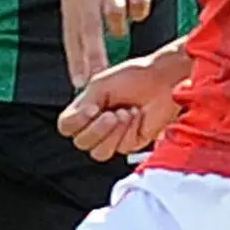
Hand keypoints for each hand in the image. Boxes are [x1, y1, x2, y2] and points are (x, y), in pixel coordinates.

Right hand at [57, 52, 189, 159]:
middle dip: (97, 129)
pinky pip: (121, 147)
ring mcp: (114, 136)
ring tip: (126, 113)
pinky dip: (128, 130)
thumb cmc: (135, 77)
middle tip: (112, 113)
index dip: (76, 122)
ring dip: (113, 133)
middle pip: (82, 143)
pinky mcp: (131, 143)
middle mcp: (97, 125)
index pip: (67, 127)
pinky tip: (137, 115)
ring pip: (99, 152)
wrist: (163, 81)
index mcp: (86, 109)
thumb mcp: (100, 86)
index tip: (92, 108)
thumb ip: (83, 104)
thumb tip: (75, 121)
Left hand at [59, 0, 154, 86]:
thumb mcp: (77, 5)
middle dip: (94, 53)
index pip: (72, 36)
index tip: (81, 85)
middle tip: (98, 77)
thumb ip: (79, 40)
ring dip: (117, 25)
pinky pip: (139, 0)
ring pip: (113, 10)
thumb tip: (79, 80)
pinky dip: (139, 10)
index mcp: (73, 4)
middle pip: (90, 27)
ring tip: (119, 32)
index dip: (76, 61)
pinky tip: (137, 11)